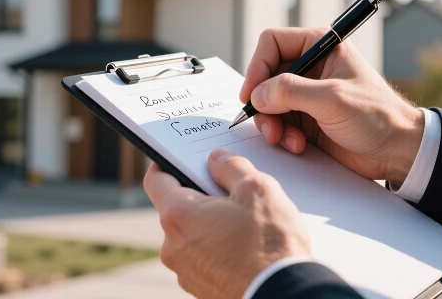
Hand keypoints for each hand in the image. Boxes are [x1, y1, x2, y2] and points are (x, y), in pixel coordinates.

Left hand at [144, 148, 310, 298]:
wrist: (285, 294)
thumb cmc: (270, 243)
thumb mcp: (257, 189)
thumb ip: (232, 167)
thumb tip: (217, 159)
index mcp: (178, 215)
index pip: (156, 179)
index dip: (167, 161)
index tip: (183, 156)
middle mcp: (172, 246)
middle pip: (177, 207)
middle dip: (201, 195)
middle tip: (232, 189)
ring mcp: (185, 271)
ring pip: (192, 234)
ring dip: (211, 223)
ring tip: (246, 222)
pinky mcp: (201, 288)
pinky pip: (204, 257)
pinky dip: (218, 247)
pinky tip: (247, 246)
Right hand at [240, 27, 423, 185]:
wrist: (397, 150)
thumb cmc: (377, 116)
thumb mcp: (332, 99)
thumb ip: (291, 92)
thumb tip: (257, 95)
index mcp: (321, 46)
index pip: (273, 43)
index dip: (257, 66)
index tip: (251, 93)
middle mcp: (311, 66)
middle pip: (265, 75)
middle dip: (262, 102)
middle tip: (267, 124)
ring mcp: (307, 94)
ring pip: (268, 102)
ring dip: (271, 122)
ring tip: (284, 138)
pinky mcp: (306, 118)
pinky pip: (278, 122)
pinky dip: (281, 134)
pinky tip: (297, 144)